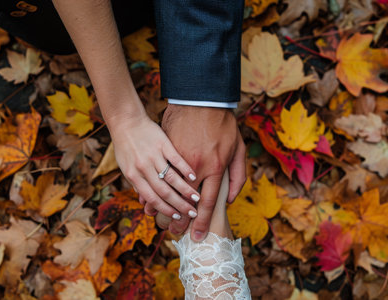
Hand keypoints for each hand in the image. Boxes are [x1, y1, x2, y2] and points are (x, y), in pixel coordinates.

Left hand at [107, 112, 200, 219]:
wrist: (126, 121)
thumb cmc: (126, 146)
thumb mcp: (126, 167)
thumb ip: (138, 184)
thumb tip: (146, 203)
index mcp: (133, 176)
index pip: (152, 198)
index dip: (165, 209)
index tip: (177, 217)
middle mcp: (143, 168)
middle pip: (164, 191)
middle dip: (179, 205)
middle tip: (191, 213)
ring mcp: (153, 155)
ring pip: (172, 177)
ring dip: (185, 190)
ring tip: (196, 199)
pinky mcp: (162, 143)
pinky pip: (176, 158)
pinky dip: (186, 168)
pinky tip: (194, 176)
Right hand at [153, 104, 245, 241]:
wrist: (203, 99)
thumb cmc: (224, 124)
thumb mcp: (238, 149)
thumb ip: (238, 176)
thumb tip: (230, 199)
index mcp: (215, 168)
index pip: (208, 202)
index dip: (201, 221)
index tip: (197, 235)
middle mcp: (197, 167)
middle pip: (186, 200)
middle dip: (180, 219)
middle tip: (175, 233)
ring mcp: (180, 158)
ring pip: (170, 188)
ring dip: (163, 206)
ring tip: (159, 220)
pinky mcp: (168, 150)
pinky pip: (160, 173)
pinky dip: (154, 187)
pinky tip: (149, 198)